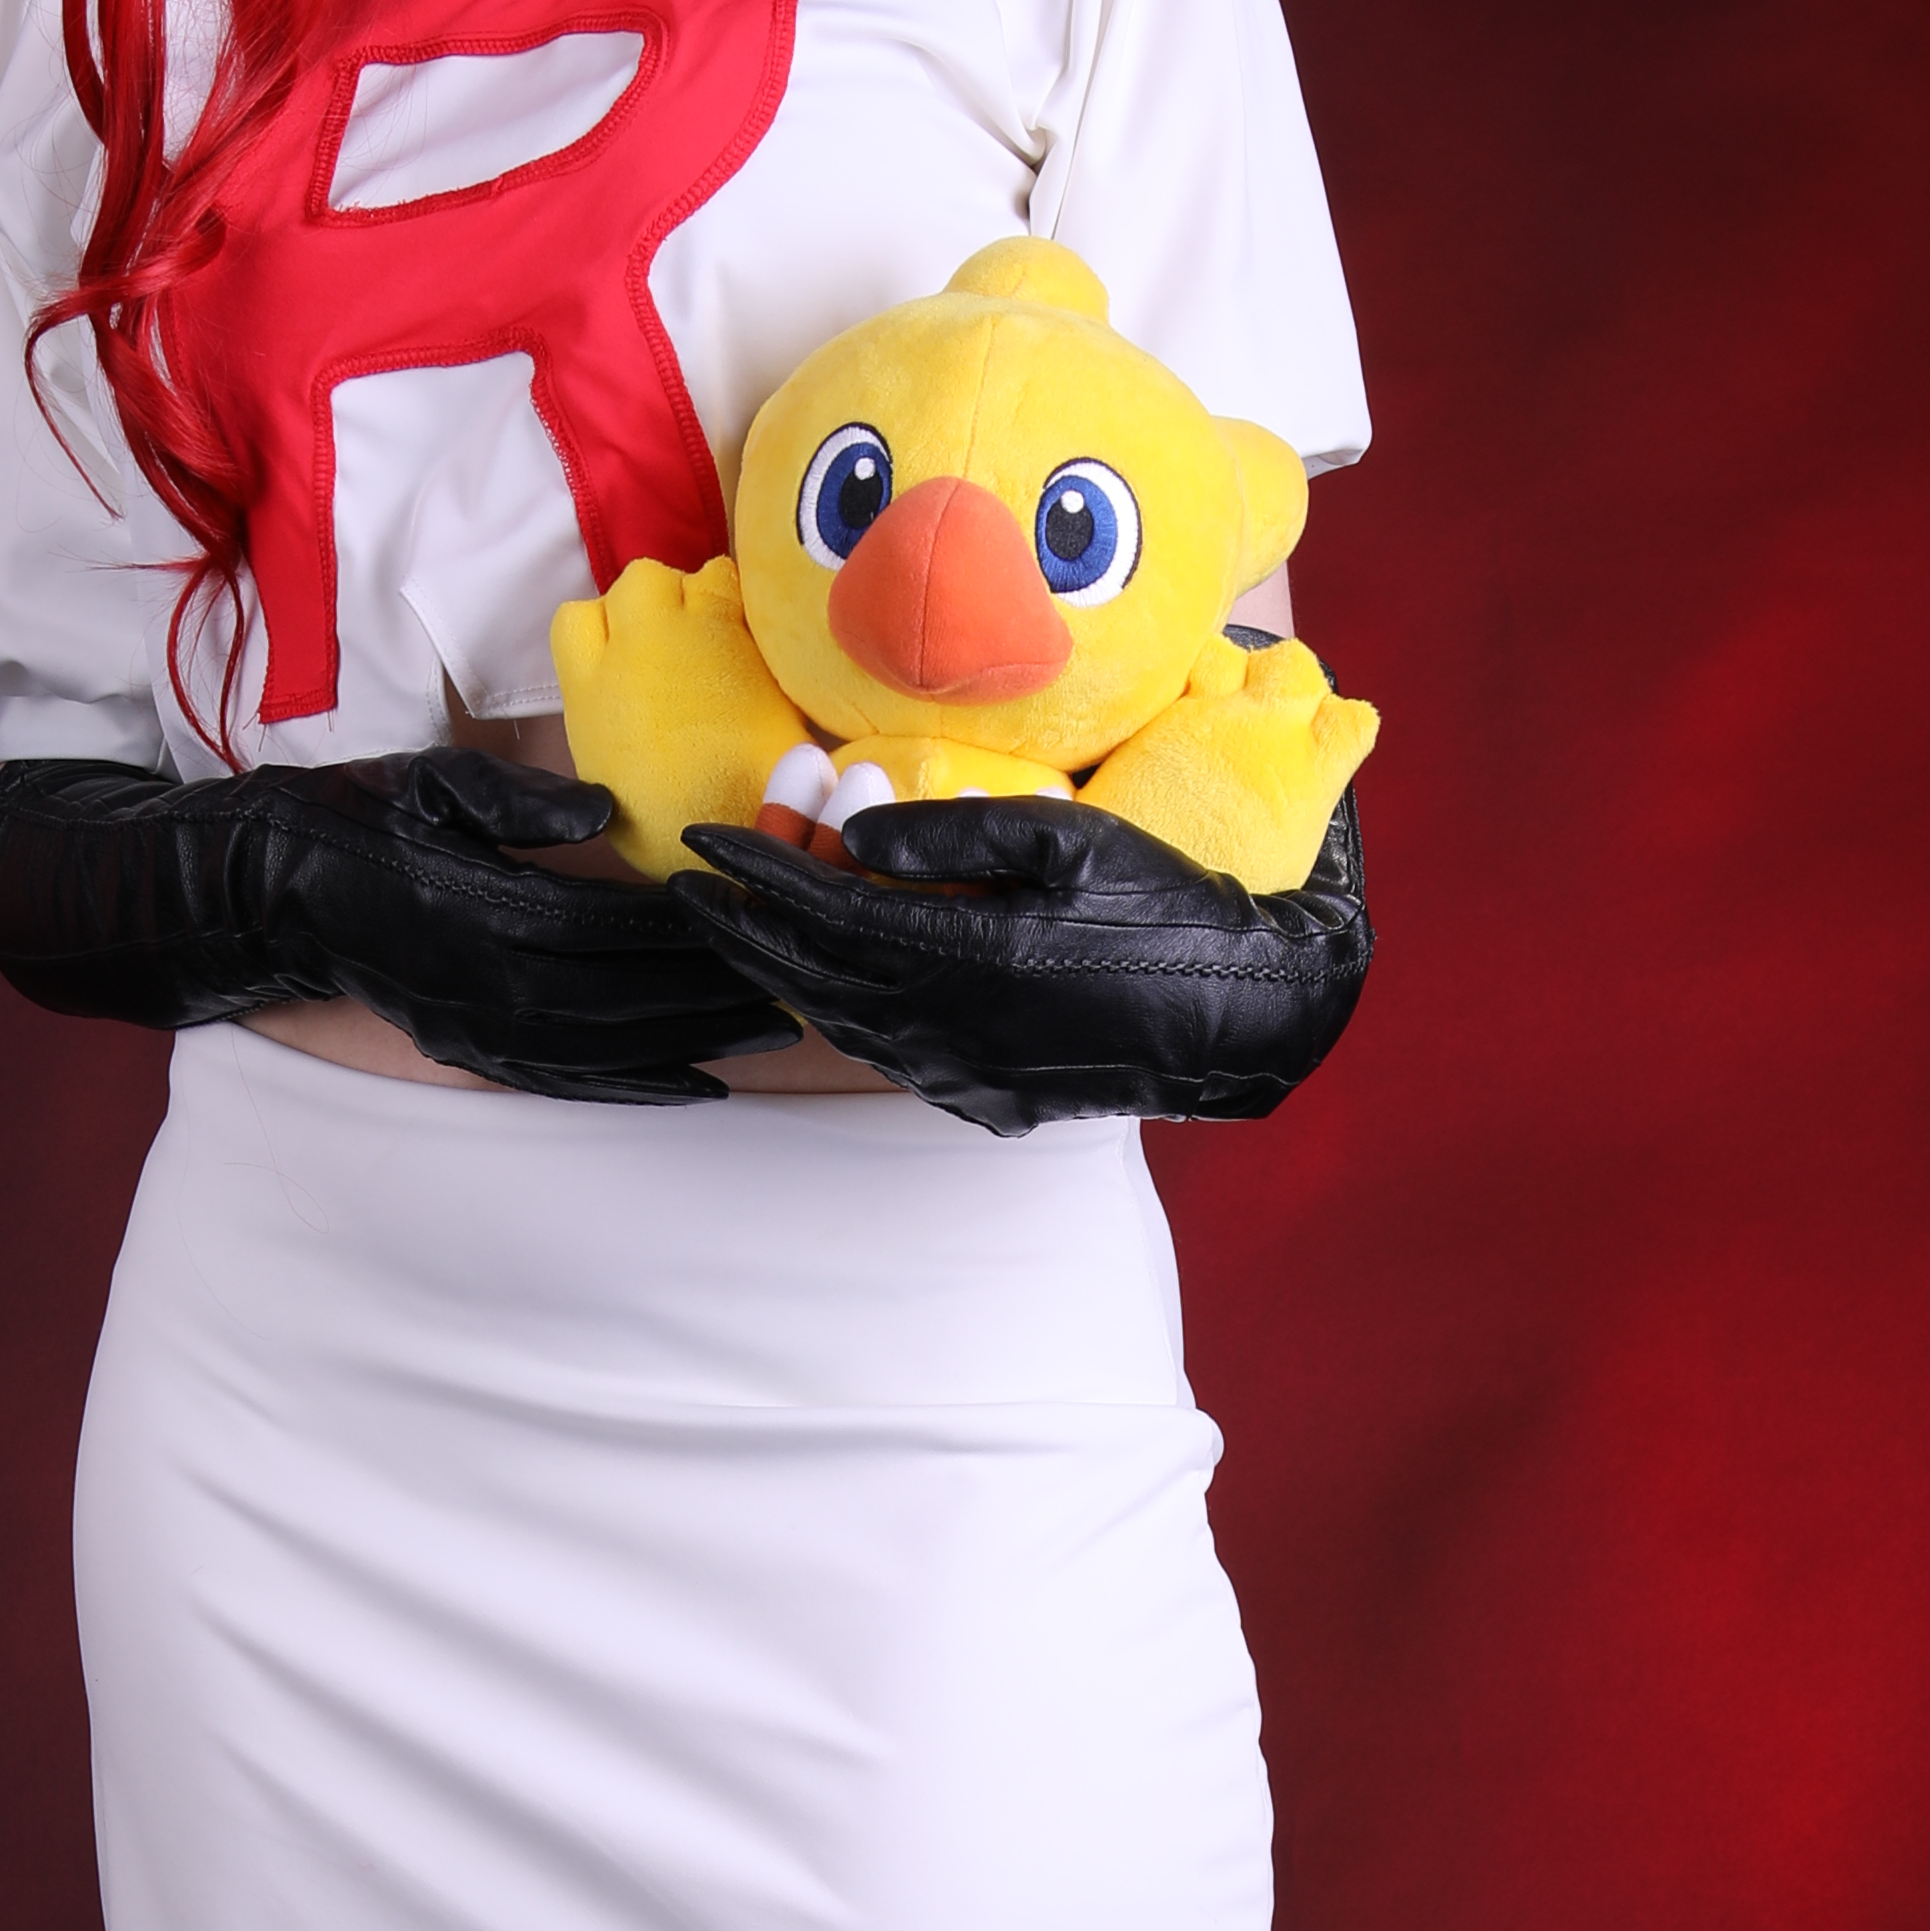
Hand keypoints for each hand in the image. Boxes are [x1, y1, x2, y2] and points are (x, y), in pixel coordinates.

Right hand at [251, 748, 775, 1098]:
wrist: (277, 890)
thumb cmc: (360, 818)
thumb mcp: (432, 781)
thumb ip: (516, 797)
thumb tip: (601, 810)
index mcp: (485, 907)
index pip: (611, 922)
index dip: (687, 923)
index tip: (751, 912)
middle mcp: (488, 982)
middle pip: (626, 995)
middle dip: (712, 992)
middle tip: (791, 983)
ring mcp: (480, 1028)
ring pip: (608, 1047)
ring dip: (694, 1045)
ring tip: (770, 1035)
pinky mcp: (471, 1051)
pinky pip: (567, 1082)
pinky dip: (636, 1089)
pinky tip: (695, 1088)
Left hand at [679, 785, 1372, 1132]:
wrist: (1242, 1012)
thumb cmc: (1162, 905)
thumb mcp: (1065, 838)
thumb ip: (949, 830)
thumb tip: (850, 828)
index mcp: (961, 957)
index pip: (820, 910)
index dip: (753, 870)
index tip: (700, 838)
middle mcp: (948, 1028)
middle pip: (806, 977)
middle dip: (738, 929)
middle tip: (687, 888)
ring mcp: (964, 1075)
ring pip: (838, 1025)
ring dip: (782, 976)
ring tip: (743, 931)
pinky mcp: (985, 1102)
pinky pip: (888, 1058)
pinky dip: (842, 1016)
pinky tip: (829, 986)